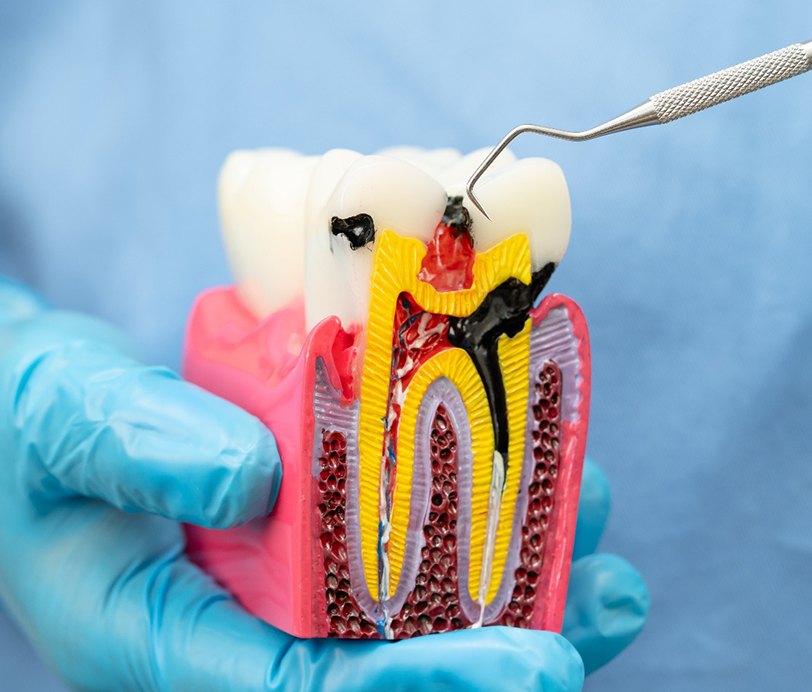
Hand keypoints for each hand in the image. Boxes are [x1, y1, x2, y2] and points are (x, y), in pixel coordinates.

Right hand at [0, 277, 646, 690]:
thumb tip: (248, 475)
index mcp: (164, 640)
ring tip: (603, 554)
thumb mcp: (62, 417)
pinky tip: (553, 494)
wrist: (48, 411)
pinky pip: (408, 550)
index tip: (528, 668)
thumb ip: (132, 442)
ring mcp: (282, 586)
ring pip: (413, 617)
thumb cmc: (34, 424)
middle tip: (600, 610)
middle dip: (494, 660)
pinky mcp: (312, 536)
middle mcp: (237, 630)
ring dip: (518, 591)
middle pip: (380, 674)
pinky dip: (485, 527)